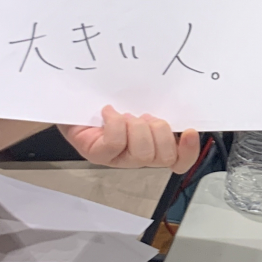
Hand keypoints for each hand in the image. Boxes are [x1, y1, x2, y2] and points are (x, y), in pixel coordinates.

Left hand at [60, 105, 200, 172]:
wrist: (71, 101)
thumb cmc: (106, 103)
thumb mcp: (139, 103)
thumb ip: (160, 107)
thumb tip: (181, 104)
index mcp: (152, 146)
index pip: (178, 161)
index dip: (189, 151)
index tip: (190, 131)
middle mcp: (136, 157)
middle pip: (164, 156)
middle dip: (159, 131)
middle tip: (145, 116)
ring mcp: (116, 158)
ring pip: (142, 153)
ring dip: (136, 127)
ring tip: (125, 115)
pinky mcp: (97, 154)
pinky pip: (116, 143)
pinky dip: (114, 123)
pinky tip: (108, 112)